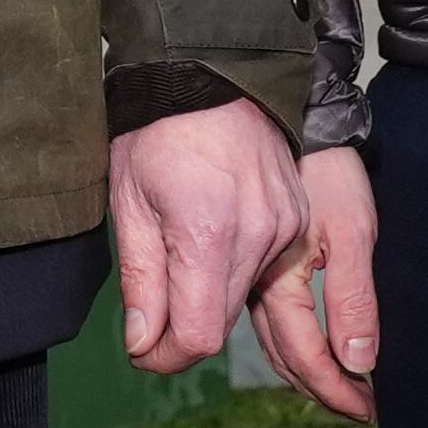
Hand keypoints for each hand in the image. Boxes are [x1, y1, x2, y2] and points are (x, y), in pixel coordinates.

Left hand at [108, 95, 309, 374]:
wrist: (210, 72)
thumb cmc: (156, 131)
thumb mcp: (129, 202)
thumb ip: (141, 280)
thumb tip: (144, 345)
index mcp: (208, 230)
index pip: (199, 335)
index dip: (166, 356)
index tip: (142, 350)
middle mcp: (259, 234)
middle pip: (224, 322)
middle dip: (184, 334)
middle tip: (151, 327)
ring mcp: (286, 226)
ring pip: (248, 300)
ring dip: (211, 303)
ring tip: (179, 278)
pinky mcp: (297, 219)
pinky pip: (268, 270)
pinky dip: (237, 275)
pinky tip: (211, 248)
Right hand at [250, 143, 380, 421]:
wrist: (286, 120)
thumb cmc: (326, 172)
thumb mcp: (351, 231)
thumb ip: (352, 298)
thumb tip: (358, 360)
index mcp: (281, 283)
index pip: (305, 356)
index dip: (335, 391)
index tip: (367, 411)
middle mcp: (258, 286)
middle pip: (285, 356)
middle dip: (323, 389)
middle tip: (360, 411)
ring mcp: (251, 273)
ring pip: (273, 340)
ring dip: (307, 371)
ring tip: (342, 388)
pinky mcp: (251, 259)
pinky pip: (269, 318)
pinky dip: (292, 343)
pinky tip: (312, 345)